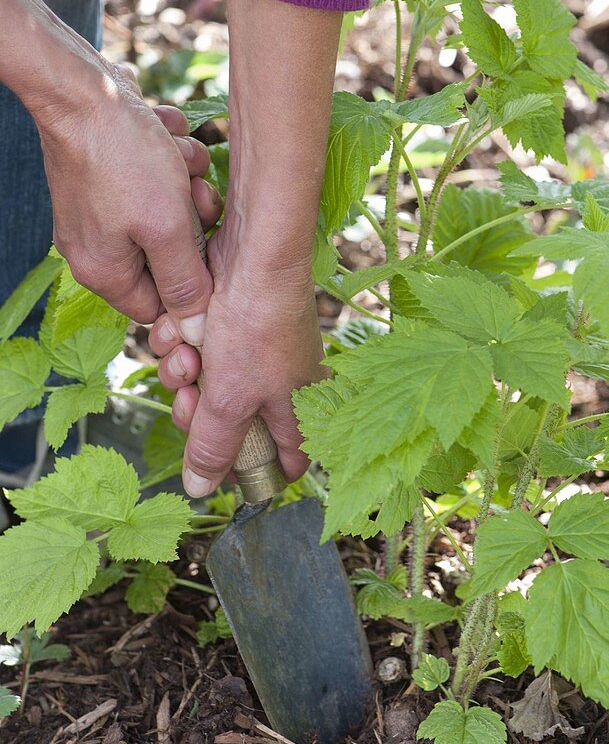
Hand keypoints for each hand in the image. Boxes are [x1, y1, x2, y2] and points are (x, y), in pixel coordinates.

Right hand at [35, 63, 214, 338]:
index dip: (192, 284)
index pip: (160, 307)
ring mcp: (102, 210)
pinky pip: (156, 176)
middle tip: (195, 192)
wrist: (82, 87)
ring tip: (177, 155)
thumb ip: (185, 282)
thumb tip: (195, 331)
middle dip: (191, 220)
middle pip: (169, 256)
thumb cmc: (122, 158)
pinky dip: (167, 153)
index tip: (208, 250)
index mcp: (106, 272)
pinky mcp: (110, 176)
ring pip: (169, 210)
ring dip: (185, 179)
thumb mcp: (166, 228)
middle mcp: (98, 247)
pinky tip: (163, 133)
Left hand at [149, 237, 325, 495]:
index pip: (288, 458)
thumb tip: (200, 491)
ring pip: (204, 385)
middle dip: (199, 412)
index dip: (258, 471)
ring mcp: (250, 352)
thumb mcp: (230, 398)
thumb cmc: (257, 327)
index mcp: (295, 407)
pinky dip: (181, 342)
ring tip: (185, 353)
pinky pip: (195, 350)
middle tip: (190, 397)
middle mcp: (277, 381)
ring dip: (184, 372)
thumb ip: (214, 447)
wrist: (252, 251)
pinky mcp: (225, 324)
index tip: (231, 472)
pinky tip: (178, 330)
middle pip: (228, 423)